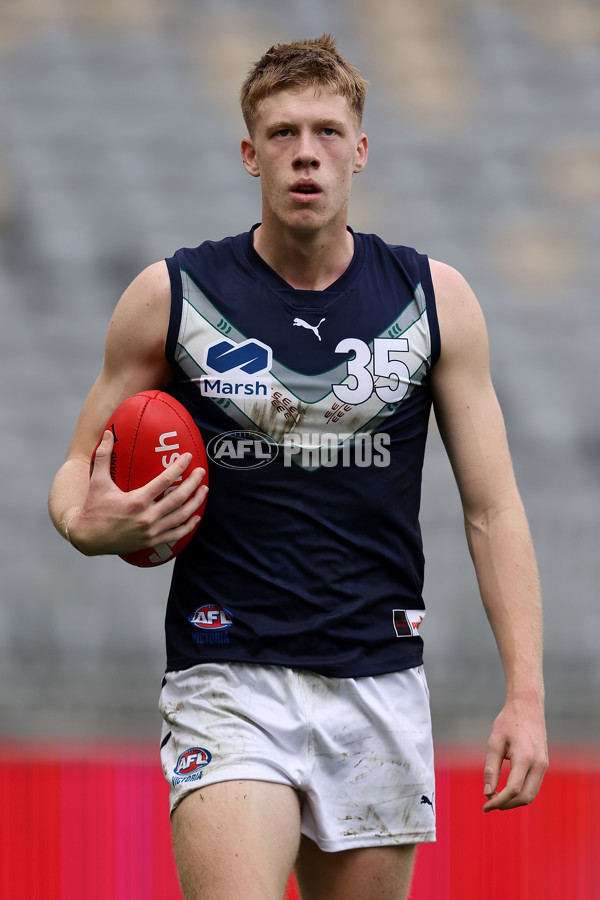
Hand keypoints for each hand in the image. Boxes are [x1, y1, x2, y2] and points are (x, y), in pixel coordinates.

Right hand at [68, 429, 207, 554]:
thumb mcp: (97, 481)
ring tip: (204, 491)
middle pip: (178, 499)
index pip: (164, 481)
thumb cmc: (93, 508)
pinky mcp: (151, 542)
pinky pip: (175, 534)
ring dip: (195, 503)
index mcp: (136, 501)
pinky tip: (195, 517)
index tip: (188, 457)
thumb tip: (109, 433)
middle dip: (193, 484)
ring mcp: (151, 532)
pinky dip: (188, 526)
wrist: (87, 538)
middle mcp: (147, 518)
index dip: (179, 467)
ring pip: (180, 517)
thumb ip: (103, 456)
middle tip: (201, 472)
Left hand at [482, 692, 547, 811]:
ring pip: (532, 794)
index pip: (513, 790)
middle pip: (525, 797)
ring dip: (515, 801)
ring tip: (496, 798)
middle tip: (489, 803)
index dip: (498, 801)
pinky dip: (522, 793)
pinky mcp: (544, 764)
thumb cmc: (508, 722)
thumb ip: (491, 768)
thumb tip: (488, 793)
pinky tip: (507, 790)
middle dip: (507, 805)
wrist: (528, 706)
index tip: (485, 806)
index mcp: (525, 758)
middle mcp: (539, 764)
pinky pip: (534, 786)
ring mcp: (544, 765)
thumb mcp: (494, 742)